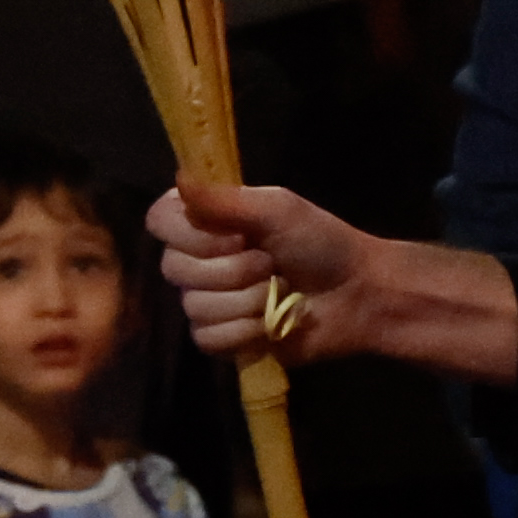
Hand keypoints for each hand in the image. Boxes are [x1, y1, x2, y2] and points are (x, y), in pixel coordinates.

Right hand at [152, 176, 366, 364]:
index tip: (235, 235)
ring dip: (248, 302)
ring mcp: (208, 301)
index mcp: (208, 221)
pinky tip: (271, 324)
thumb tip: (178, 178)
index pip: (160, 221)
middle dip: (232, 271)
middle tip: (271, 264)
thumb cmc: (322, 242)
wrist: (358, 293)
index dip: (191, 234)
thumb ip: (224, 200)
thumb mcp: (278, 210)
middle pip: (173, 269)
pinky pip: (208, 338)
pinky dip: (246, 331)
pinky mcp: (223, 339)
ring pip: (195, 307)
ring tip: (280, 293)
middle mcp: (199, 260)